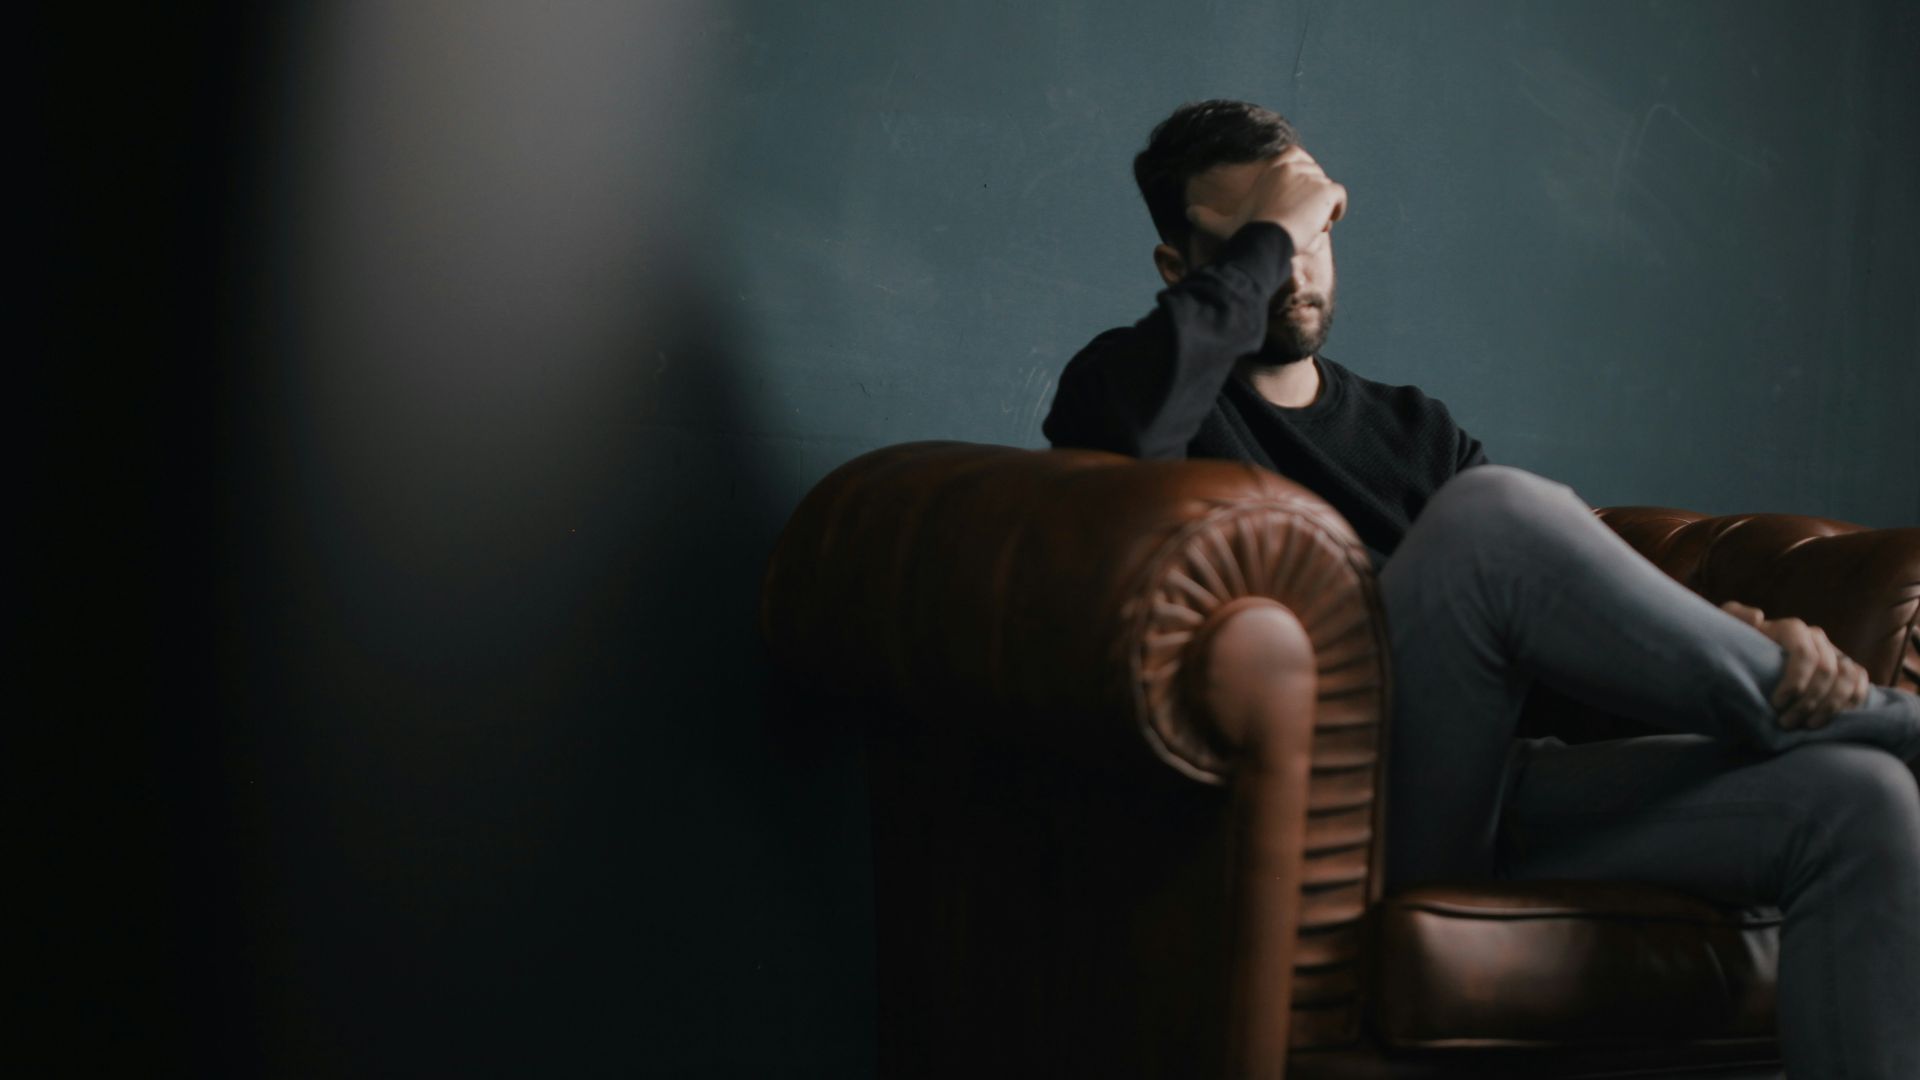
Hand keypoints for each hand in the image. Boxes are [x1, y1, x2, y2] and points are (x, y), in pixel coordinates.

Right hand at [1185, 145, 1347, 253]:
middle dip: (1310, 197)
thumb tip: (1187, 213)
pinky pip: (1339, 198)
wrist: (1265, 239)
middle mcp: (1294, 165)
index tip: (1292, 203)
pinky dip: (1336, 211)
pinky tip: (1323, 224)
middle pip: (1314, 178)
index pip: (1298, 162)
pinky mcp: (1327, 190)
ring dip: (1320, 209)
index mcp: (1275, 166)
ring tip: (1307, 228)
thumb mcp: (1224, 224)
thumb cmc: (1245, 232)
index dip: (1298, 183)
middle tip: (1298, 221)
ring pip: (1325, 191)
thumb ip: (1206, 217)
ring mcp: (1312, 176)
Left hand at [1720, 600, 1870, 729]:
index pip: (1804, 653)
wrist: (1750, 661)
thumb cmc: (1738, 648)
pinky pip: (1861, 681)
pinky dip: (1852, 701)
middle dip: (1809, 701)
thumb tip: (1758, 617)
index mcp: (1791, 629)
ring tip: (1808, 726)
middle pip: (1826, 670)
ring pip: (1847, 677)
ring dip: (1831, 706)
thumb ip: (1735, 617)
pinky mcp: (1846, 668)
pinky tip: (1832, 718)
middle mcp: (1817, 638)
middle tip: (1787, 723)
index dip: (1795, 681)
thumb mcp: (1728, 630)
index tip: (1776, 704)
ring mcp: (1834, 652)